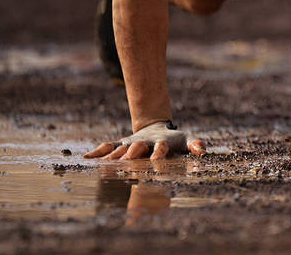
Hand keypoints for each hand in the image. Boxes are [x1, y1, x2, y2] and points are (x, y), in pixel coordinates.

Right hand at [83, 121, 205, 159]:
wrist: (157, 128)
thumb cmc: (174, 139)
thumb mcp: (186, 141)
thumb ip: (195, 145)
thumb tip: (203, 150)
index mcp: (161, 143)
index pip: (161, 147)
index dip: (159, 152)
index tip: (157, 158)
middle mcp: (144, 142)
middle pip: (137, 147)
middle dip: (133, 153)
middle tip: (128, 159)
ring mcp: (131, 143)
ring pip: (121, 148)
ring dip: (114, 155)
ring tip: (106, 163)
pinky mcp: (121, 144)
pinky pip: (108, 146)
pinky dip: (98, 151)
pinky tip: (86, 157)